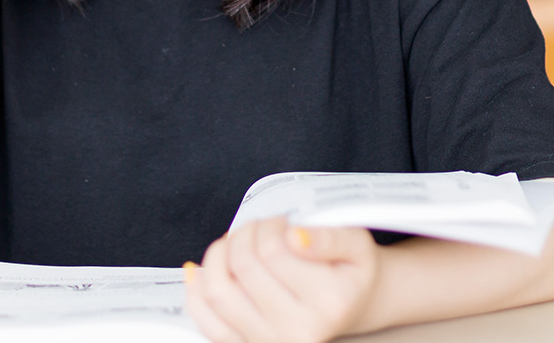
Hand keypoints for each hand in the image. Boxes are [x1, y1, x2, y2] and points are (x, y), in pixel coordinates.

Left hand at [184, 218, 379, 342]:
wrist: (349, 305)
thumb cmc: (349, 273)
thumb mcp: (357, 245)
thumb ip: (331, 237)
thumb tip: (295, 237)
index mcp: (329, 303)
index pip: (273, 251)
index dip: (269, 226)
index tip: (280, 222)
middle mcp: (298, 331)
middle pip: (243, 268)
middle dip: (244, 234)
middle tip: (259, 227)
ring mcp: (269, 342)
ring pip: (218, 292)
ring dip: (218, 255)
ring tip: (236, 243)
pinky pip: (206, 319)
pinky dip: (196, 290)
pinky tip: (201, 269)